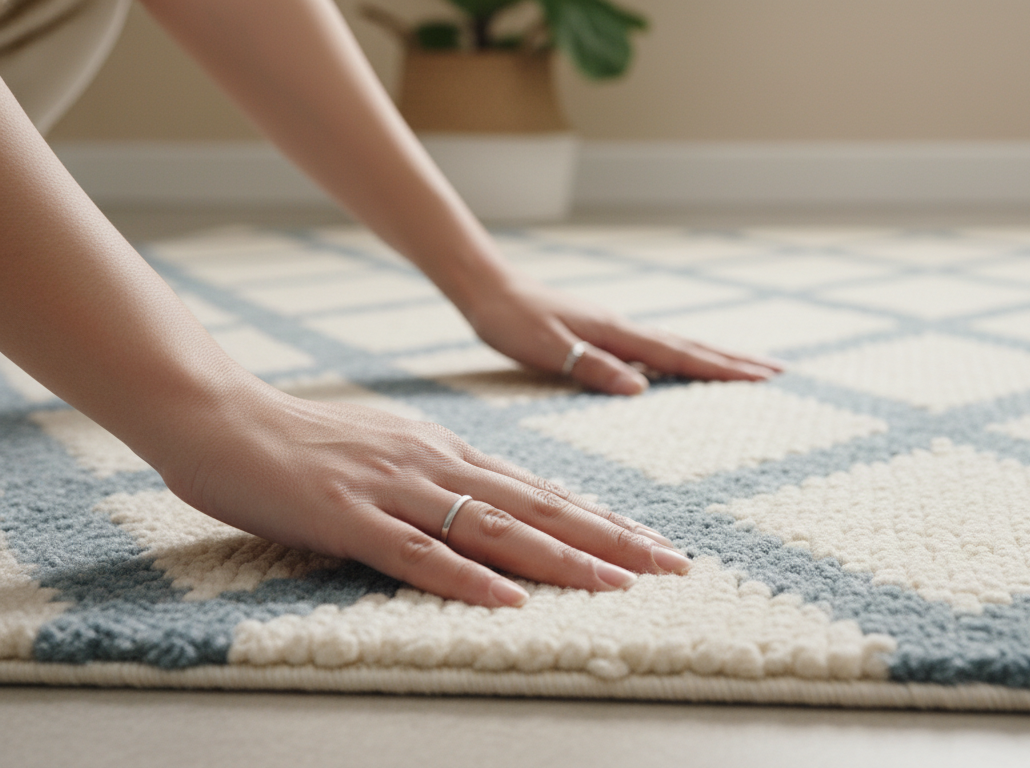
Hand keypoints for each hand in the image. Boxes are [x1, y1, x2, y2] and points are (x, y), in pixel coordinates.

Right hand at [159, 383, 689, 607]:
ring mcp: (395, 489)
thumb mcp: (388, 452)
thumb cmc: (301, 443)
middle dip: (610, 540)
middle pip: (539, 507)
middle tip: (668, 565)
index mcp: (445, 452)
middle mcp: (435, 465)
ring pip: (495, 528)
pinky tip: (508, 601)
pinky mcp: (349, 517)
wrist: (220, 418)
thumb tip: (484, 506)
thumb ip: (436, 478)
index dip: (601, 519)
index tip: (652, 543)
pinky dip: (467, 579)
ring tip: (616, 585)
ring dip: (560, 561)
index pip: (540, 490)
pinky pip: (416, 554)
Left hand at [462, 274, 784, 394]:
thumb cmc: (510, 321)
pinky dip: (681, 358)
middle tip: (778, 372)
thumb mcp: (546, 349)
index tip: (763, 378)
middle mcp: (623, 328)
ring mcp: (615, 329)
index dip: (722, 369)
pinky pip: (654, 349)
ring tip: (747, 369)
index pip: (679, 356)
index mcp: (615, 333)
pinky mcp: (603, 332)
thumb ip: (592, 367)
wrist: (487, 289)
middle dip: (735, 361)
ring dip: (713, 358)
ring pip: (675, 346)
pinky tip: (684, 366)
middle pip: (690, 347)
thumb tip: (641, 390)